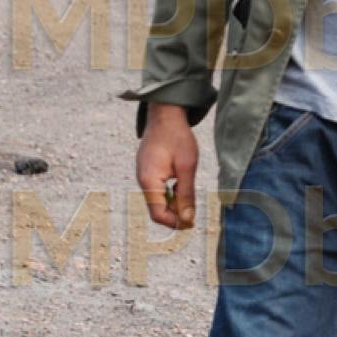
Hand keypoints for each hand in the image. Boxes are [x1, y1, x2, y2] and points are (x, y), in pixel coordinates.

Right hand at [137, 102, 198, 229]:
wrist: (165, 113)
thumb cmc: (177, 137)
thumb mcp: (187, 166)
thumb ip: (186, 194)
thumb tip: (188, 220)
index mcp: (149, 181)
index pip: (158, 215)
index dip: (175, 223)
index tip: (192, 222)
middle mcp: (142, 181)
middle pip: (157, 209)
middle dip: (176, 212)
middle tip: (194, 206)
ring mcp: (143, 175)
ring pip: (158, 199)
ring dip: (174, 201)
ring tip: (188, 188)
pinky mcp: (148, 170)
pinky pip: (157, 189)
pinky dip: (170, 191)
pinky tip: (181, 180)